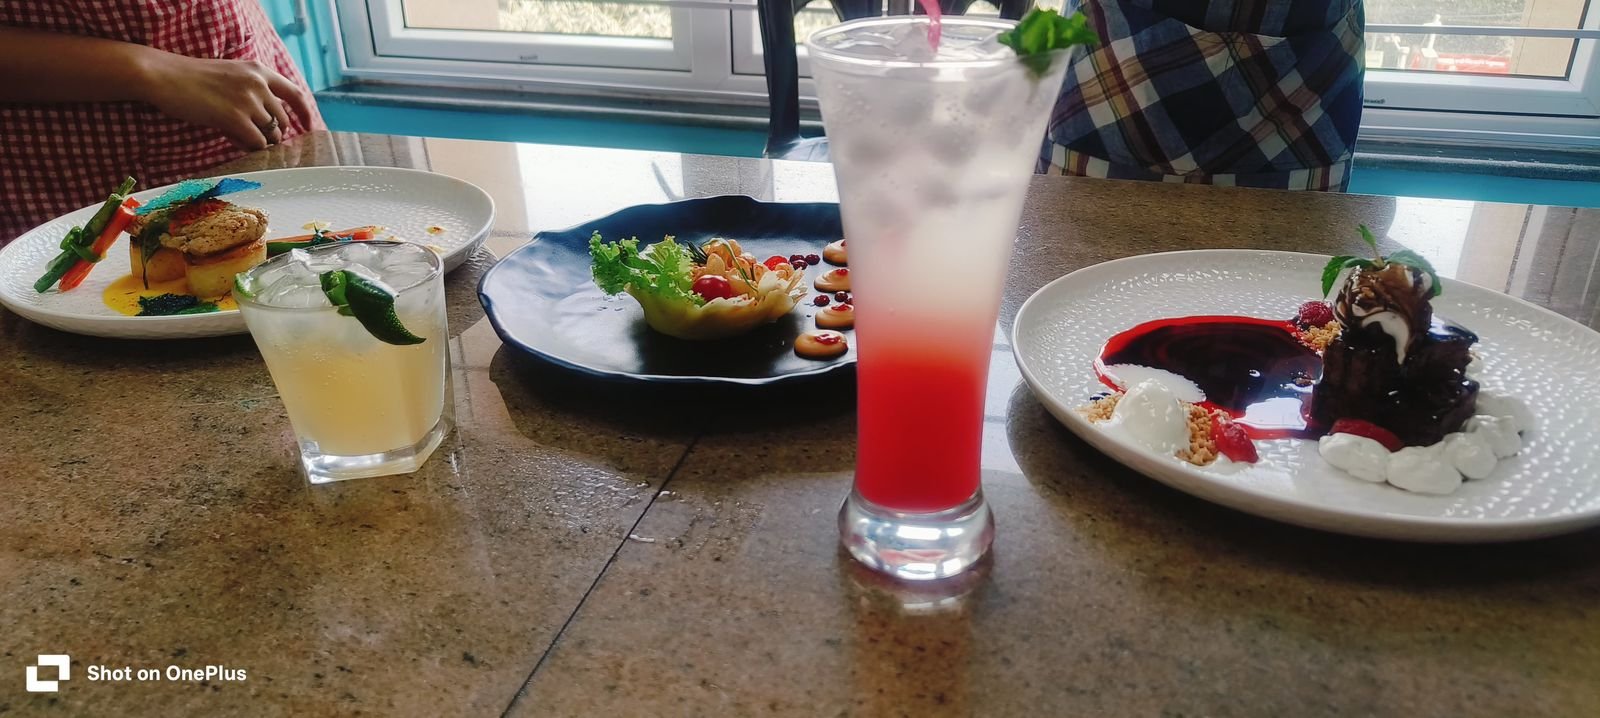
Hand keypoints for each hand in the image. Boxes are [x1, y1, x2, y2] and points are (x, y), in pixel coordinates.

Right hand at [141, 54, 315, 150]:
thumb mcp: (230, 75)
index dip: (304, 112)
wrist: (164, 76)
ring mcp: (249, 101)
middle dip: (274, 133)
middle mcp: (259, 84)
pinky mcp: (236, 119)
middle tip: (256, 138)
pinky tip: (232, 140)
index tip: (308, 126)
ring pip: (271, 134)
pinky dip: (249, 147)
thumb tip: (269, 123)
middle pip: (282, 120)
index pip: (294, 93)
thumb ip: (252, 92)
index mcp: (259, 70)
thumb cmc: (192, 78)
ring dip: (259, 142)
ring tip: (237, 136)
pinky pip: (256, 143)